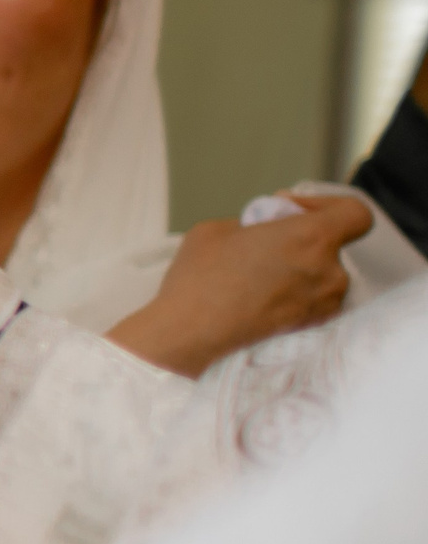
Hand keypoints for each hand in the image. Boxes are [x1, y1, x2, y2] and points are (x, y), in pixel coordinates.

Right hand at [106, 192, 372, 375]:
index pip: (354, 214)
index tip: (293, 211)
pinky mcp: (313, 330)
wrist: (188, 337)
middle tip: (262, 246)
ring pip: (320, 275)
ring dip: (295, 271)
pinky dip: (291, 297)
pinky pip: (311, 302)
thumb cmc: (199, 284)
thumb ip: (254, 225)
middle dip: (298, 242)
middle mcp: (328, 273)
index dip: (326, 206)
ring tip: (255, 277)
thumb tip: (263, 234)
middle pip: (329, 246)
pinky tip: (257, 300)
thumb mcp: (217, 230)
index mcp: (310, 238)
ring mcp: (324, 305)